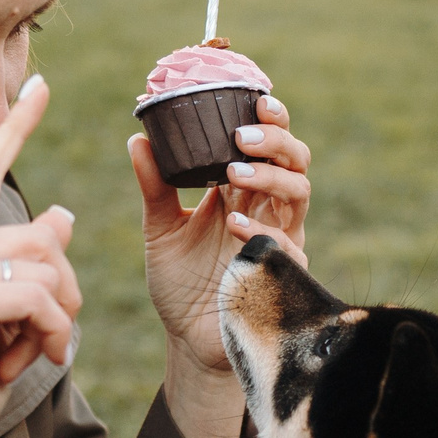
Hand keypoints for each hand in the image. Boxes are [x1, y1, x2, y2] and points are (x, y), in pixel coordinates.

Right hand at [0, 74, 81, 437]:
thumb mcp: (0, 321)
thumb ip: (25, 271)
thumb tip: (61, 216)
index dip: (13, 129)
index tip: (37, 86)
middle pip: (40, 232)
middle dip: (65, 287)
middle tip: (53, 334)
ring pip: (43, 264)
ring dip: (59, 316)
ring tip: (38, 351)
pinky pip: (35, 297)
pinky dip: (49, 332)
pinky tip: (30, 361)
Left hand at [132, 91, 310, 376]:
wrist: (187, 339)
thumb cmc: (180, 283)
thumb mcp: (160, 229)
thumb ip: (154, 187)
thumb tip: (136, 139)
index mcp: (241, 191)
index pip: (267, 143)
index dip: (269, 119)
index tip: (254, 98)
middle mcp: (266, 209)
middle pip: (295, 160)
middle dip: (276, 141)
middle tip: (243, 136)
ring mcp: (279, 240)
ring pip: (300, 193)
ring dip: (271, 178)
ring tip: (235, 173)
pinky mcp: (281, 275)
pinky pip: (287, 246)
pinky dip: (263, 231)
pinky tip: (235, 227)